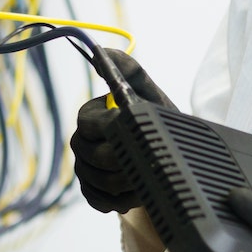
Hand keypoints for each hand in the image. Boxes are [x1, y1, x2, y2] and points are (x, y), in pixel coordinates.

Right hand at [70, 49, 170, 215]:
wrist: (170, 157)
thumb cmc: (159, 121)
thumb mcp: (149, 94)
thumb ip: (128, 71)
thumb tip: (99, 50)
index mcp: (90, 116)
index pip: (86, 123)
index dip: (111, 130)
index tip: (136, 132)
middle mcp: (82, 143)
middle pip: (92, 156)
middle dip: (124, 159)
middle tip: (149, 158)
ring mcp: (85, 170)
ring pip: (99, 181)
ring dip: (129, 182)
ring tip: (150, 175)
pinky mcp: (93, 193)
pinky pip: (100, 200)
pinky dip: (123, 200)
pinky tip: (138, 191)